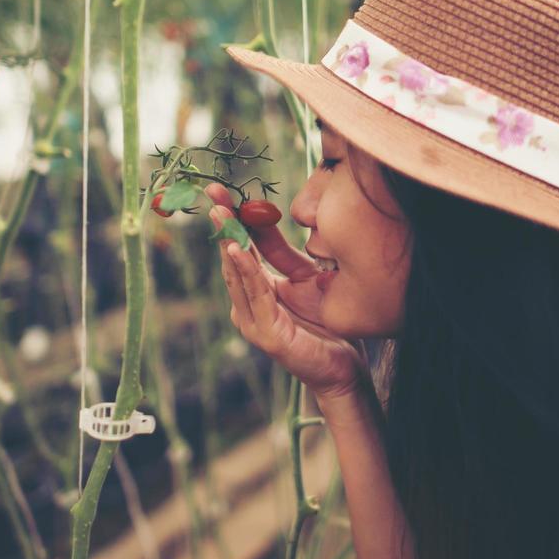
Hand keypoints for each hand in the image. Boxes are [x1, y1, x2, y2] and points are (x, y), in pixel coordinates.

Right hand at [207, 183, 368, 400]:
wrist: (345, 369)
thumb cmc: (326, 325)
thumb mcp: (303, 277)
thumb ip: (281, 252)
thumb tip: (263, 216)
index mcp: (254, 292)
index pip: (238, 248)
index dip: (229, 219)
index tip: (217, 189)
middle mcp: (246, 306)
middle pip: (231, 257)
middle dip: (223, 224)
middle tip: (212, 193)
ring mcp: (252, 322)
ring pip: (238, 274)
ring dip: (228, 241)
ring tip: (220, 212)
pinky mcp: (266, 334)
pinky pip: (255, 294)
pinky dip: (245, 270)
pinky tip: (238, 248)